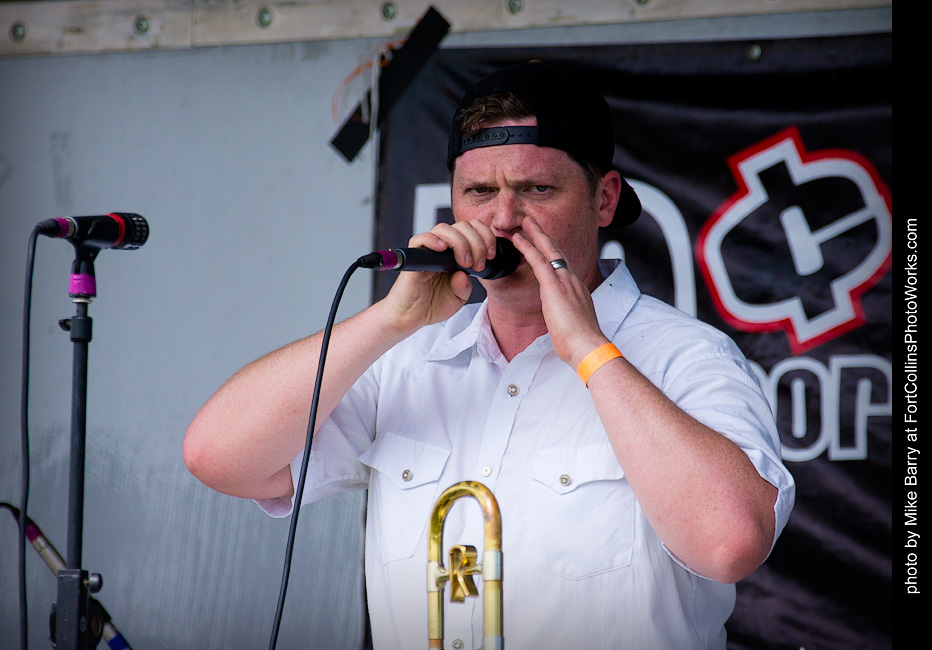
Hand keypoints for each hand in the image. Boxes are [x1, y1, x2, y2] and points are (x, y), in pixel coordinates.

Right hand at [380, 220, 498, 332]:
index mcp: (456, 253)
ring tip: (463, 262)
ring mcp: (428, 251)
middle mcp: (442, 249)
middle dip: (477, 242)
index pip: (472, 230)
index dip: (486, 237)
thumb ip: (465, 286)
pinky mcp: (414, 258)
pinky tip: (443, 249)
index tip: (490, 256)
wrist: (411, 317)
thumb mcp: (459, 298)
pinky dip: (433, 240)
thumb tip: (463, 273)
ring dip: (460, 242)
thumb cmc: (433, 305)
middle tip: (478, 264)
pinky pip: (420, 239)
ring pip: (444, 228)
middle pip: (462, 226)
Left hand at [512, 217, 608, 366]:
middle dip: (545, 237)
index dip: (554, 253)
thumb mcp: (573, 324)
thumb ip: (566, 316)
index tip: (546, 244)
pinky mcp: (554, 287)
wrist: (587, 346)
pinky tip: (518, 239)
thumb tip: (561, 320)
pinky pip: (538, 261)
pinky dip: (527, 248)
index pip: (564, 266)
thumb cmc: (580, 342)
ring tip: (525, 223)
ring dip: (536, 235)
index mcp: (578, 290)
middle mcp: (573, 281)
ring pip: (549, 251)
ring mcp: (565, 282)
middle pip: (558, 252)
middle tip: (534, 223)